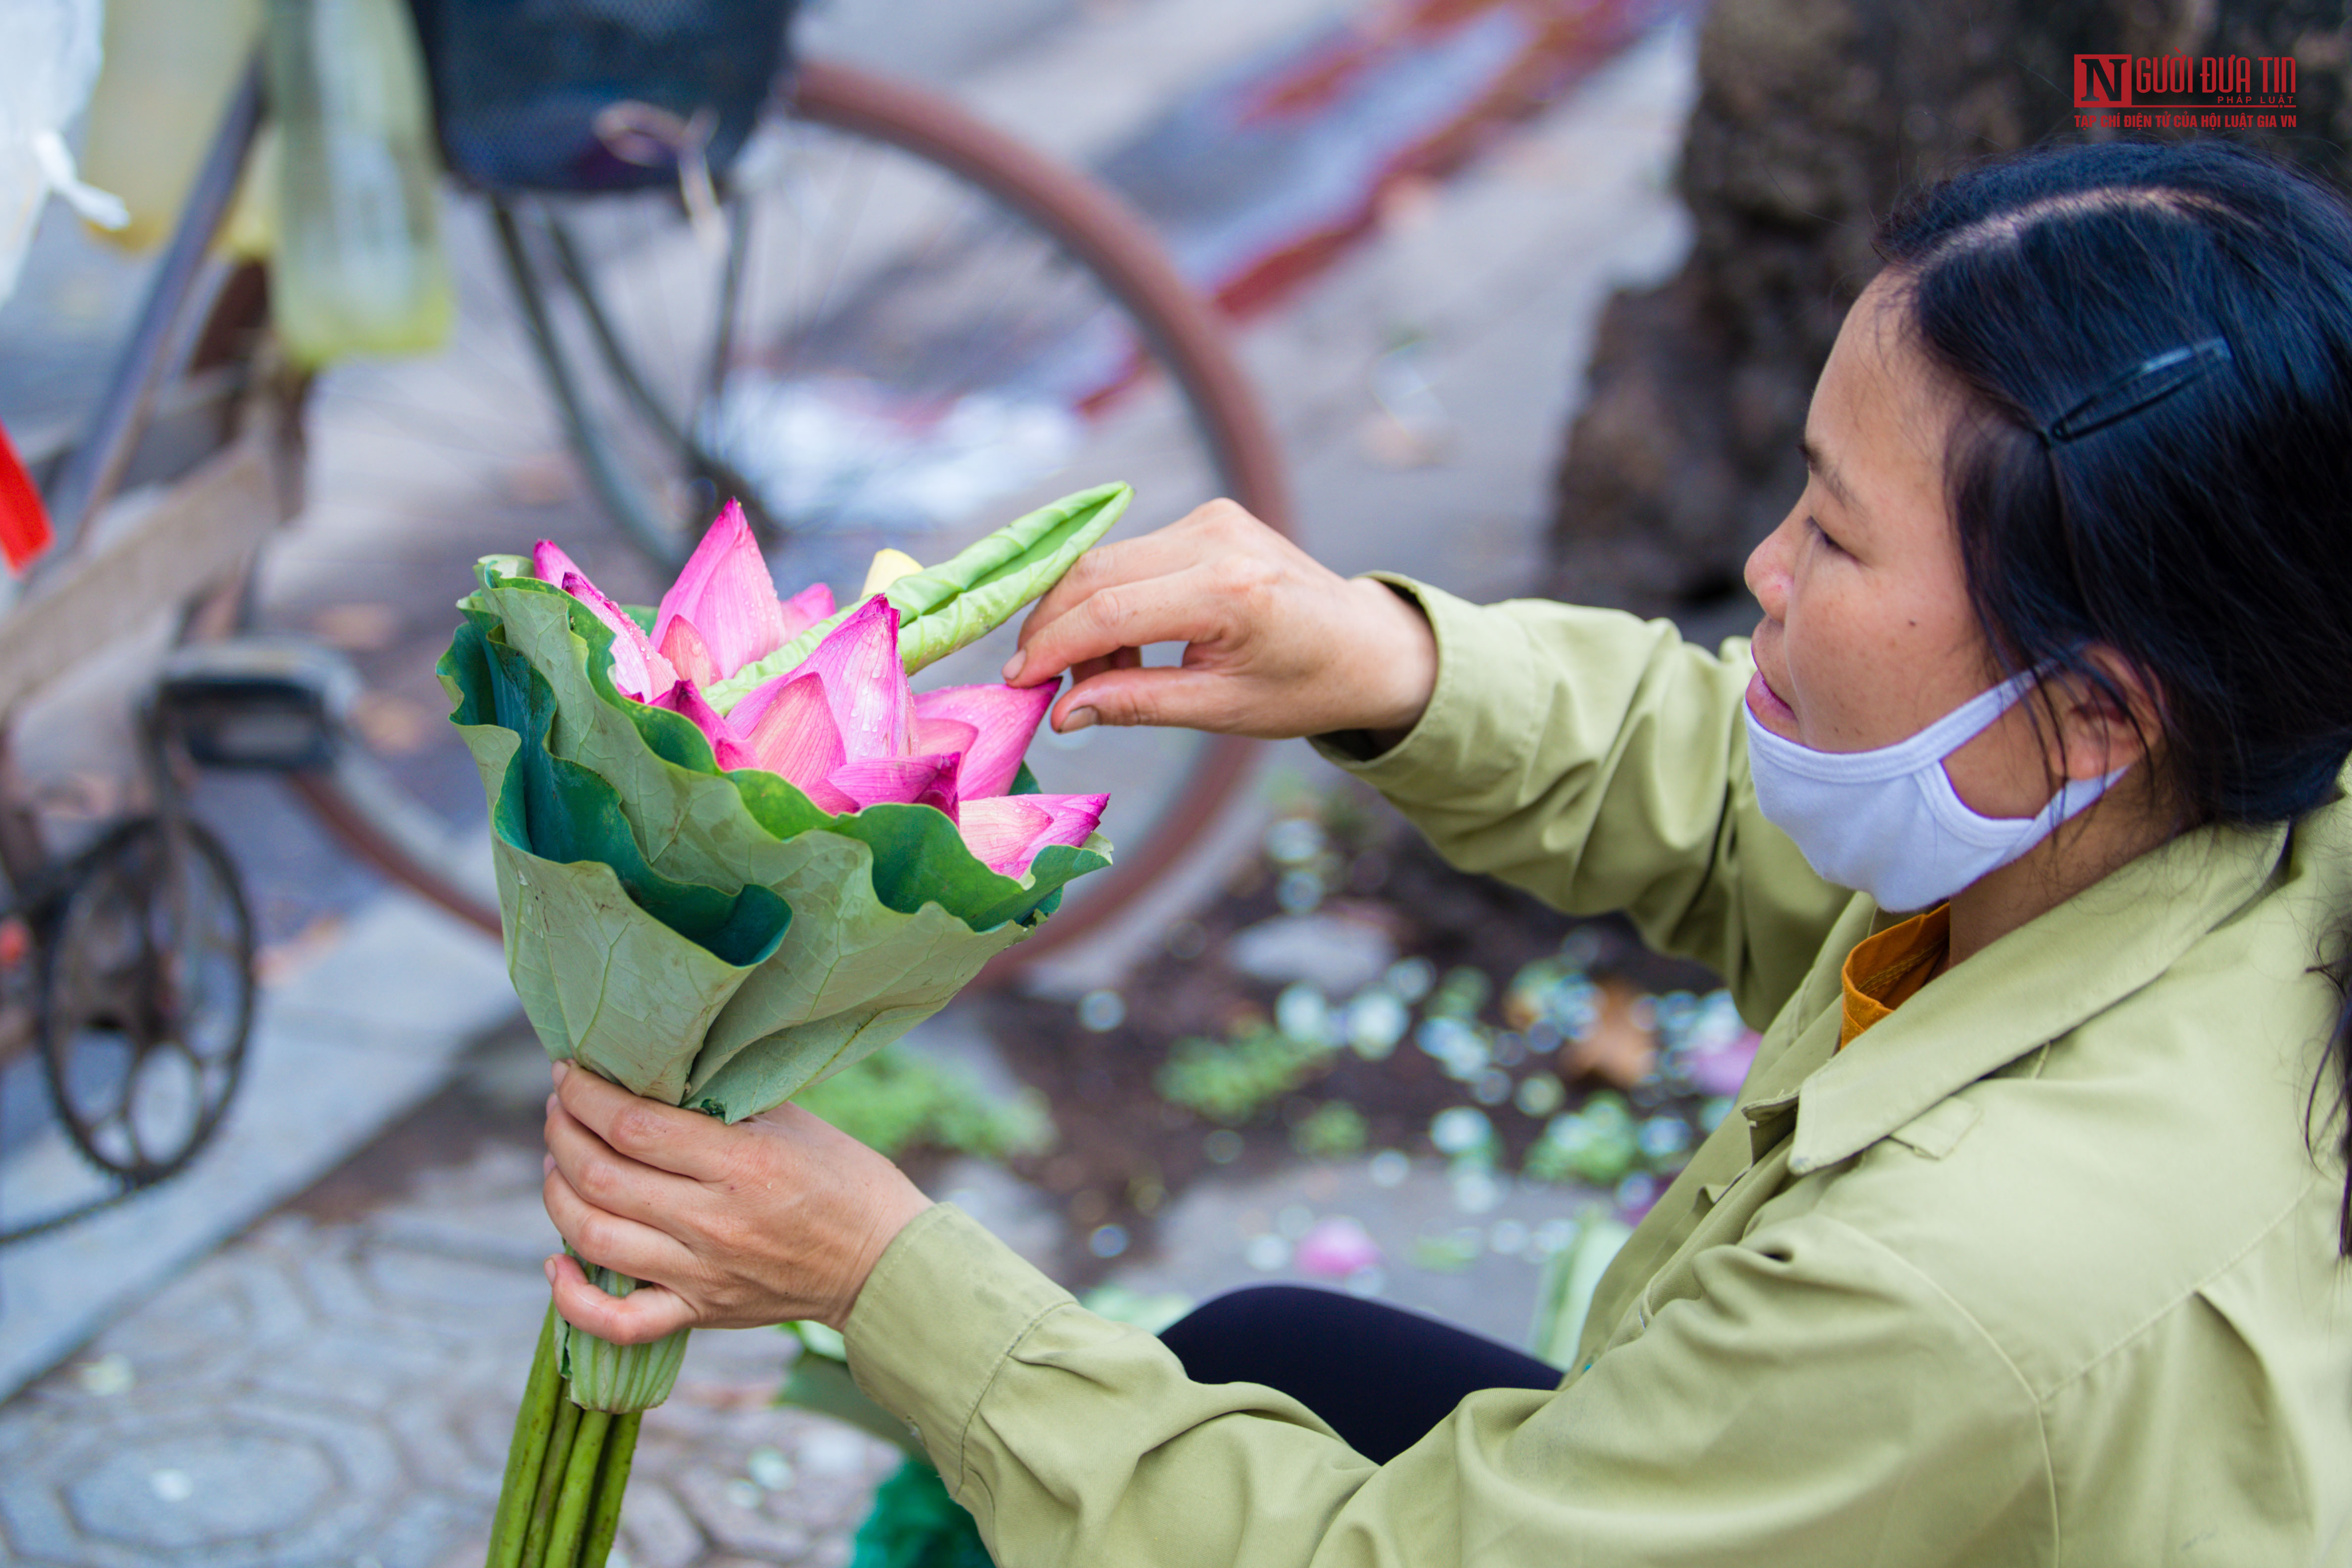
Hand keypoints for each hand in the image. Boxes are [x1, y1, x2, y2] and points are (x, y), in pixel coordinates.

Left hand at [540, 1062, 932, 1341]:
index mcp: (743, 1164)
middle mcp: (714, 1222)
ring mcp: (702, 1274)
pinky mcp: (699, 1312)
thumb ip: (724, 1101)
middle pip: (602, 1176)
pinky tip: (556, 1260)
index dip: (586, 1095)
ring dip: (557, 1194)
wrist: (882, 1263)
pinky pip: (617, 1321)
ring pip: (594, 1238)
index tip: (569, 1073)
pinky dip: (571, 1298)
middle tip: (559, 1108)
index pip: (634, 1126)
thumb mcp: (794, 1122)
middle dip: (563, 1133)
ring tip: (557, 1163)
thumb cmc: (844, 1179)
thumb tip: (654, 1076)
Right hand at [1002, 500, 1436, 741]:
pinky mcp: (1210, 517)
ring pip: (1107, 563)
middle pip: (1096, 574)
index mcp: (1230, 592)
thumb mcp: (1223, 712)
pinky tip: (1127, 649)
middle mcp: (1218, 539)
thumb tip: (1061, 714)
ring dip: (1082, 620)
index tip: (1017, 684)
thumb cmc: (1305, 687)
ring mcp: (1214, 519)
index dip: (1053, 648)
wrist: (1367, 645)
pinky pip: (1134, 557)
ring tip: (1099, 679)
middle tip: (1036, 683)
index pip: (1110, 610)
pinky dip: (1113, 602)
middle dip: (1053, 630)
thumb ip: (1137, 705)